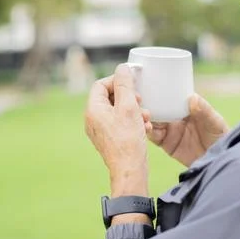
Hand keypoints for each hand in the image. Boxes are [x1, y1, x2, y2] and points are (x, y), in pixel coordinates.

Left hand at [85, 64, 151, 198]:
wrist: (130, 170)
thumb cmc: (128, 139)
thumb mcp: (129, 107)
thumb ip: (125, 85)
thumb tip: (122, 68)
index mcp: (93, 110)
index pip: (101, 85)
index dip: (117, 80)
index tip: (133, 82)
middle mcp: (93, 120)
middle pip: (110, 97)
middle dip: (129, 97)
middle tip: (140, 100)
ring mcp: (100, 131)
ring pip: (118, 111)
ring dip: (134, 110)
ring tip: (146, 116)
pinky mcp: (110, 139)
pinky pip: (120, 123)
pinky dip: (133, 122)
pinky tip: (145, 127)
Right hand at [148, 94, 228, 166]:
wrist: (218, 161)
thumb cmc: (220, 136)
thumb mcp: (215, 122)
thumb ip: (204, 111)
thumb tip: (192, 98)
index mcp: (184, 106)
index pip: (167, 95)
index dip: (156, 90)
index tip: (147, 86)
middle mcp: (174, 116)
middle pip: (155, 107)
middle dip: (145, 103)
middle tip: (140, 102)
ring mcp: (169, 129)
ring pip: (151, 120)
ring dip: (143, 116)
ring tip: (144, 116)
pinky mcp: (166, 143)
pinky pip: (152, 136)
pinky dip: (146, 131)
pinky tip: (146, 128)